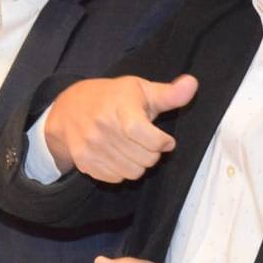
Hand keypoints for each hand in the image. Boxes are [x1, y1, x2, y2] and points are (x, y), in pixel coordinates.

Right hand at [45, 75, 197, 182]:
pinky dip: (122, 170)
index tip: (166, 140)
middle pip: (144, 158)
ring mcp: (91, 146)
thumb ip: (169, 94)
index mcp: (119, 107)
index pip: (143, 133)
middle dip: (153, 153)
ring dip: (139, 163)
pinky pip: (116, 178)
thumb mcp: (141, 90)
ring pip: (132, 172)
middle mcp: (102, 127)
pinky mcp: (84, 161)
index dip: (161, 142)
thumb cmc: (112, 97)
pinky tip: (119, 155)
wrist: (69, 108)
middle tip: (148, 142)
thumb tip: (193, 84)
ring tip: (134, 148)